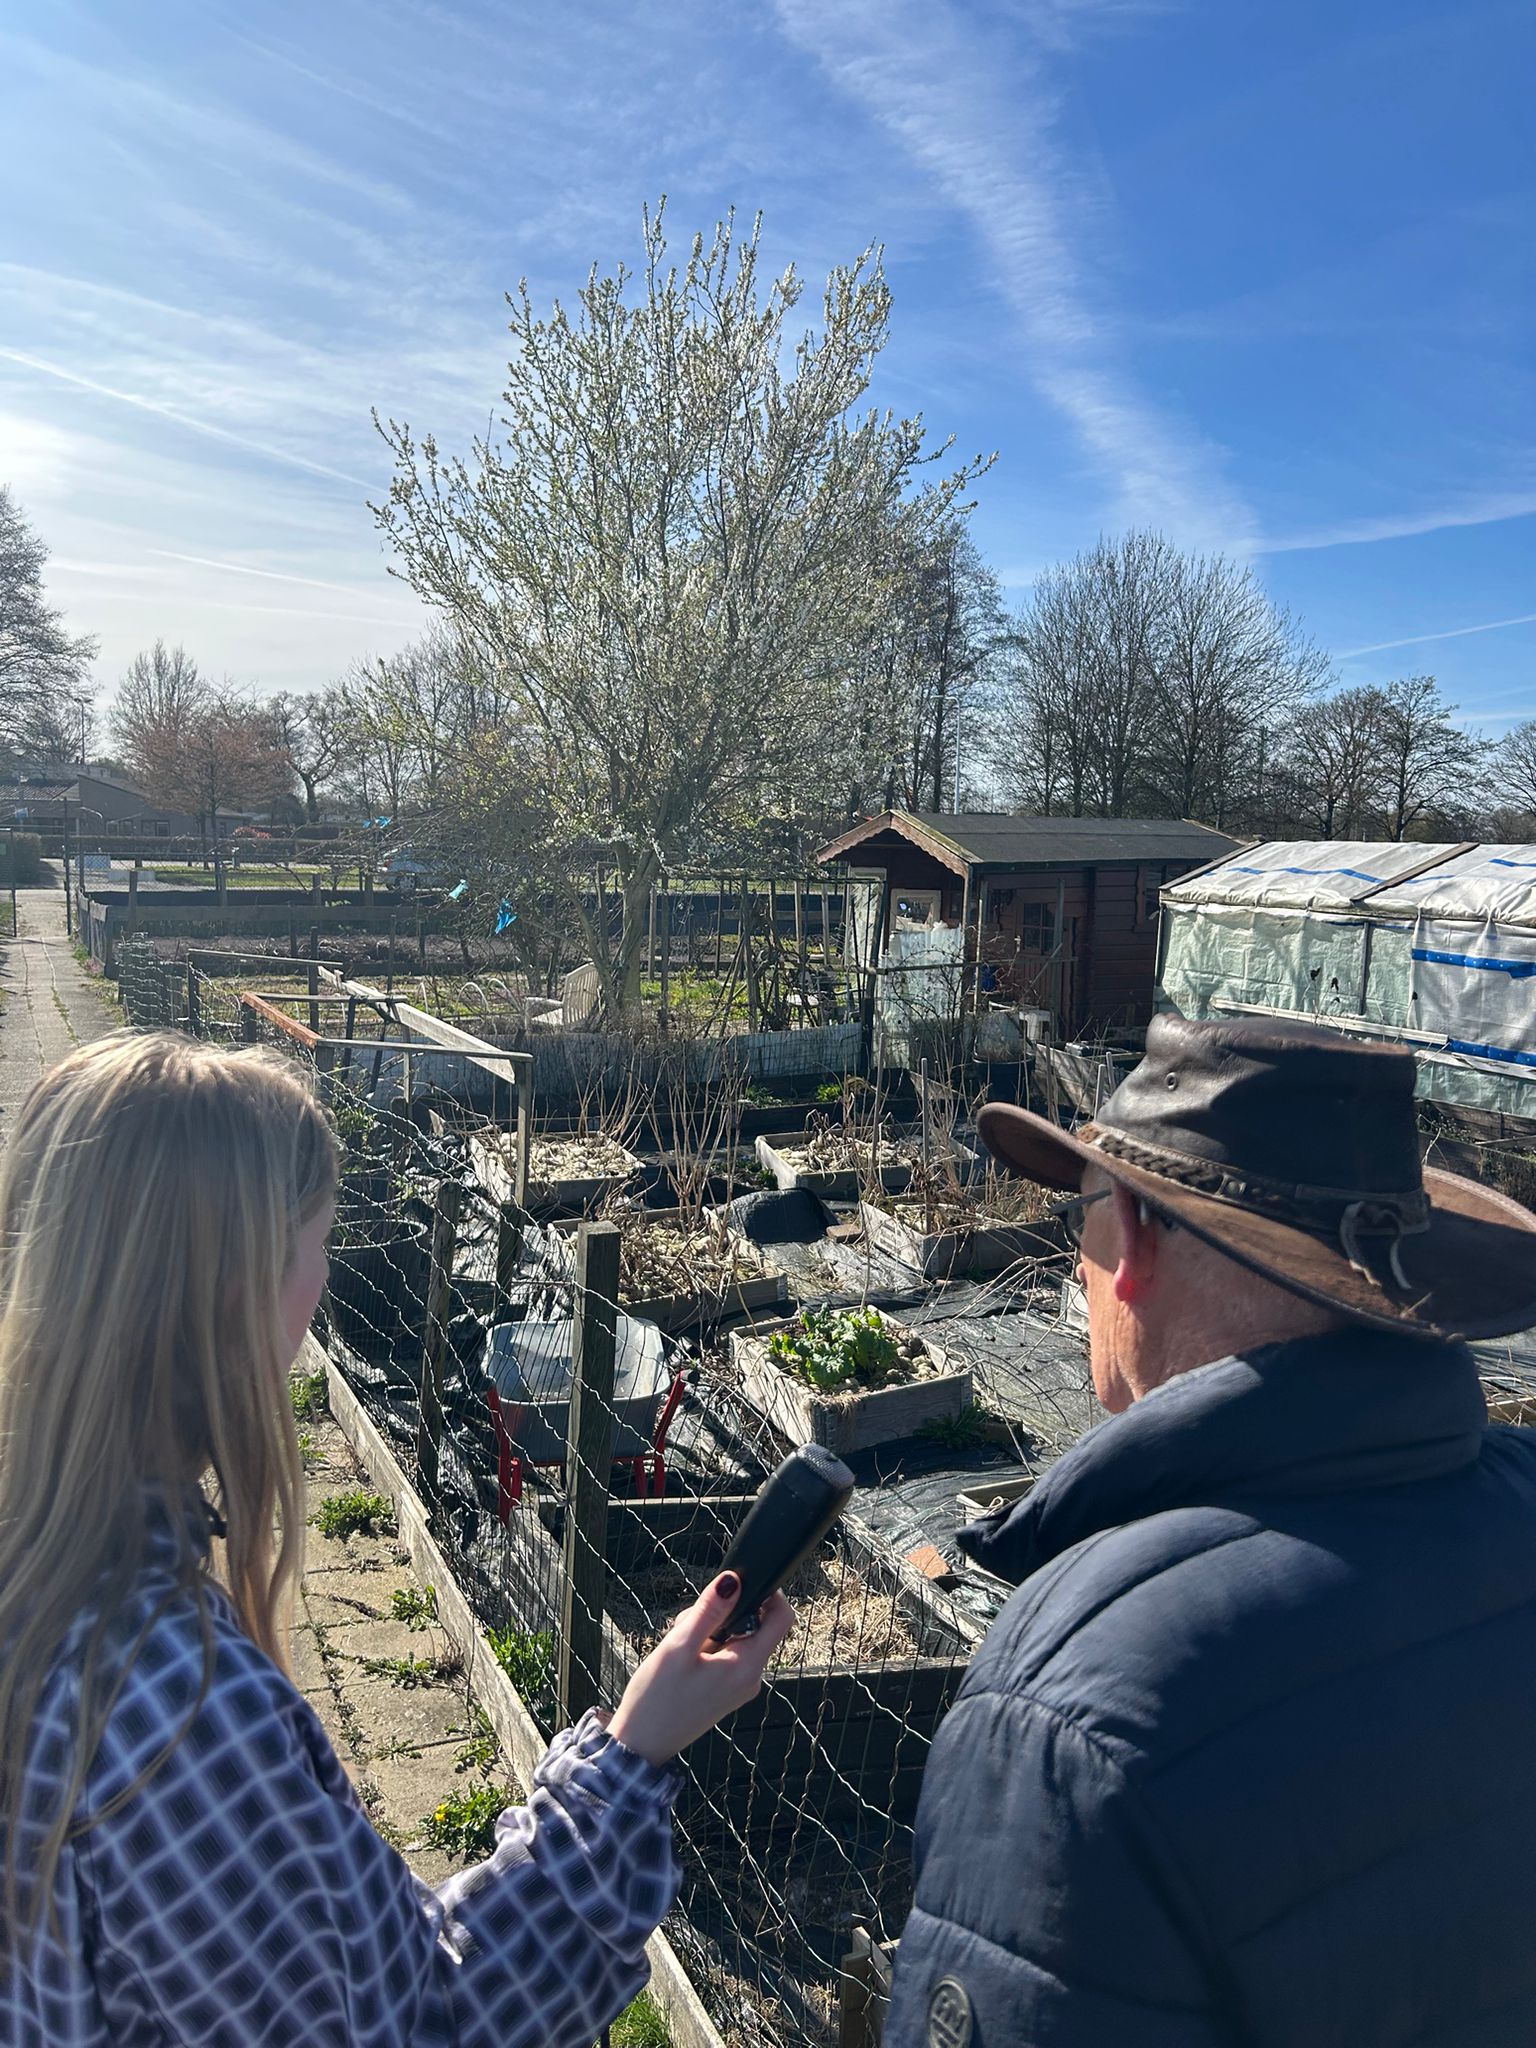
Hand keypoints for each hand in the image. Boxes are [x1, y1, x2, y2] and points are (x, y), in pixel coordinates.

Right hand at [606, 1573, 794, 1766]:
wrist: (640, 1746)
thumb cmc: (656, 1699)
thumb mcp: (678, 1647)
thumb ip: (709, 1611)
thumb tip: (733, 1580)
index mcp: (747, 1667)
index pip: (781, 1618)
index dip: (767, 1593)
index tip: (736, 1585)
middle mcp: (751, 1678)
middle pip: (755, 1625)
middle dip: (724, 1613)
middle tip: (689, 1623)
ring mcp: (739, 1687)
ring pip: (736, 1639)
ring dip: (710, 1631)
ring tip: (679, 1645)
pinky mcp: (725, 1692)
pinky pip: (726, 1656)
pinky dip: (706, 1647)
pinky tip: (682, 1658)